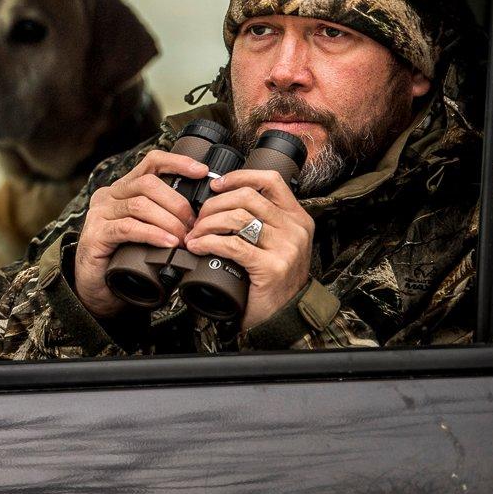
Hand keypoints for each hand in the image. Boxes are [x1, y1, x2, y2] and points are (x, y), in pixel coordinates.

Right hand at [75, 151, 206, 318]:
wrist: (97, 289)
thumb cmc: (126, 260)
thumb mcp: (147, 232)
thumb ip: (164, 218)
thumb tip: (200, 218)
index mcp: (123, 189)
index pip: (151, 163)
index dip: (177, 163)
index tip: (202, 172)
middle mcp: (109, 195)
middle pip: (148, 184)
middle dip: (178, 204)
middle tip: (194, 226)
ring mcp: (100, 214)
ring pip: (140, 205)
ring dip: (169, 222)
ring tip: (184, 239)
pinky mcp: (96, 234)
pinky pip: (128, 227)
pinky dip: (153, 234)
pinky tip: (168, 244)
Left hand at [183, 168, 313, 329]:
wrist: (283, 317)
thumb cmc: (272, 279)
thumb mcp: (276, 243)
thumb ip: (262, 220)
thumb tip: (223, 198)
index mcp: (297, 217)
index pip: (270, 180)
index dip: (239, 176)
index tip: (216, 185)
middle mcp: (295, 229)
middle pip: (247, 196)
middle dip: (214, 204)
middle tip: (197, 218)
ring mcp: (286, 248)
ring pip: (237, 217)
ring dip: (207, 223)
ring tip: (195, 234)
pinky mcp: (271, 267)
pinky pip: (232, 244)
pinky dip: (208, 242)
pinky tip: (198, 246)